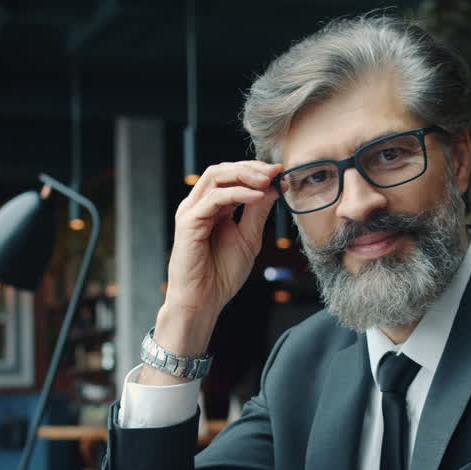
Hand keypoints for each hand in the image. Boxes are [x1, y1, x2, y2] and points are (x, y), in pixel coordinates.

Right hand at [153, 162, 280, 354]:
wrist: (203, 301)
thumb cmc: (222, 275)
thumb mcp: (249, 238)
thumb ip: (258, 212)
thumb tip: (275, 186)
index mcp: (212, 208)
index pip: (231, 177)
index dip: (256, 171)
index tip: (281, 172)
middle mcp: (199, 205)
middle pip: (222, 170)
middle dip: (251, 168)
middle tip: (275, 171)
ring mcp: (192, 211)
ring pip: (215, 176)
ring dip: (245, 175)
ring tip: (268, 180)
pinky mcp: (189, 222)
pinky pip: (214, 198)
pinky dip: (238, 194)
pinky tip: (259, 197)